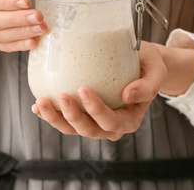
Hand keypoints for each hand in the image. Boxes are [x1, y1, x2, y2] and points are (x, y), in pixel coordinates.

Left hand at [31, 41, 167, 140]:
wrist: (141, 63)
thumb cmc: (148, 66)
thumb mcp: (156, 72)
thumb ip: (147, 86)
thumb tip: (128, 95)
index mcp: (129, 119)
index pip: (112, 121)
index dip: (96, 110)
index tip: (83, 89)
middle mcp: (111, 126)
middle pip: (89, 130)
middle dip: (73, 116)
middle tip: (61, 95)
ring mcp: (94, 123)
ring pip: (73, 129)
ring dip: (55, 119)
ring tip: (41, 103)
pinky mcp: (82, 115)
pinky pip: (64, 120)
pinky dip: (50, 114)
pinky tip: (37, 106)